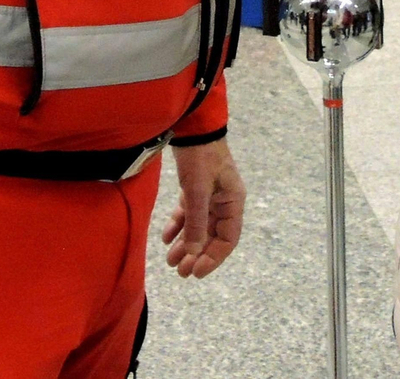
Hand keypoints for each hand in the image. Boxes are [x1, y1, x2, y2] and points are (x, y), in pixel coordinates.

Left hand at [161, 139, 245, 277]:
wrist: (192, 128)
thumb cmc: (201, 158)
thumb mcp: (197, 191)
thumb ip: (196, 223)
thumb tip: (193, 253)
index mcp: (233, 202)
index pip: (228, 239)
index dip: (213, 258)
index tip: (196, 272)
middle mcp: (224, 202)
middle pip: (212, 236)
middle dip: (197, 255)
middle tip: (181, 272)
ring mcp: (210, 196)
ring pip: (199, 227)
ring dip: (186, 244)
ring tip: (170, 261)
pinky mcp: (196, 189)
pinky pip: (188, 214)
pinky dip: (178, 226)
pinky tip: (166, 238)